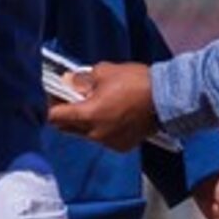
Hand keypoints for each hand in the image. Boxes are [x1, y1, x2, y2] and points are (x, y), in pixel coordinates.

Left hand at [45, 60, 159, 152]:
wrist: (167, 98)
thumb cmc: (136, 82)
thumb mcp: (104, 72)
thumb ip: (81, 79)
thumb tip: (68, 81)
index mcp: (87, 116)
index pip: (54, 116)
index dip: (52, 104)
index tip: (56, 93)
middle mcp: (95, 134)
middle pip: (67, 128)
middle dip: (66, 113)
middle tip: (72, 97)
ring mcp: (109, 142)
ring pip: (86, 134)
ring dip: (85, 121)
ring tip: (97, 103)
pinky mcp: (122, 146)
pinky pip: (103, 138)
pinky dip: (102, 128)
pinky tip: (112, 114)